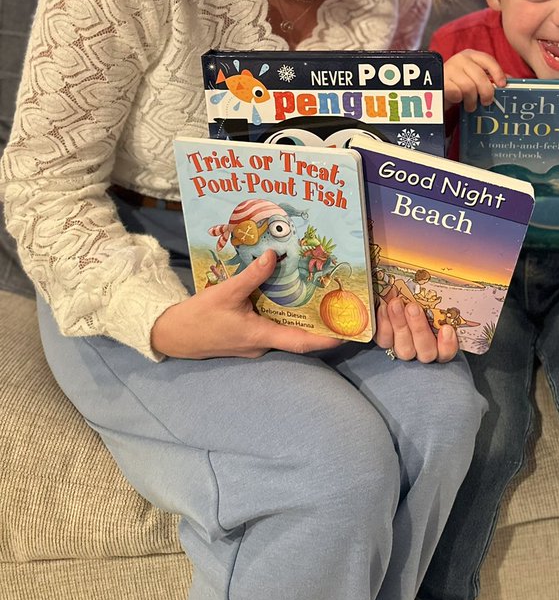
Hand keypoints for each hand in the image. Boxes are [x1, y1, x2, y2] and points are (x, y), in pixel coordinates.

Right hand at [150, 249, 343, 359]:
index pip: (301, 342)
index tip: (347, 331)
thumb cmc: (199, 317)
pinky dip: (280, 312)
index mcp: (260, 336)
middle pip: (296, 334)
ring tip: (318, 292)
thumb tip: (274, 255)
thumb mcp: (226, 291)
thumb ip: (252, 275)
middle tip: (336, 300)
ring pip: (282, 328)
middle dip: (316, 319)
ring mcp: (253, 343)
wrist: (171, 335)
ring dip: (297, 314)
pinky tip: (284, 293)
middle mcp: (261, 344)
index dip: (326, 338)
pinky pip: (269, 325)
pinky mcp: (245, 337)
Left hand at [374, 288, 459, 362]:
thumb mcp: (432, 295)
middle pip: (426, 351)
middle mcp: (423, 349)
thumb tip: (445, 271)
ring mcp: (405, 348)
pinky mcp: (387, 342)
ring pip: (405, 348)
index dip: (447, 345)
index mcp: (441, 342)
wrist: (396, 295)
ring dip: (400, 324)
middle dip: (419, 329)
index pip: (447, 352)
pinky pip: (385, 341)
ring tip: (396, 304)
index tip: (447, 329)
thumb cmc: (420, 295)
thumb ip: (437, 293)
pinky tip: (383, 308)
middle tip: (413, 307)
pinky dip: (384, 325)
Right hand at [442, 50, 506, 111]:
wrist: (437, 88)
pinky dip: (460, 99)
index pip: (487, 60)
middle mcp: (460, 59)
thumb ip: (492, 77)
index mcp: (471, 55)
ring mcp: (449, 69)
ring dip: (472, 101)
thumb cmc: (460, 83)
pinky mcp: (441, 81)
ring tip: (471, 105)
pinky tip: (458, 101)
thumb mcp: (476, 77)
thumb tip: (511, 81)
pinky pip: (456, 93)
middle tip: (487, 102)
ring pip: (468, 87)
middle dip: (486, 93)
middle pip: (480, 77)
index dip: (497, 72)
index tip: (502, 85)